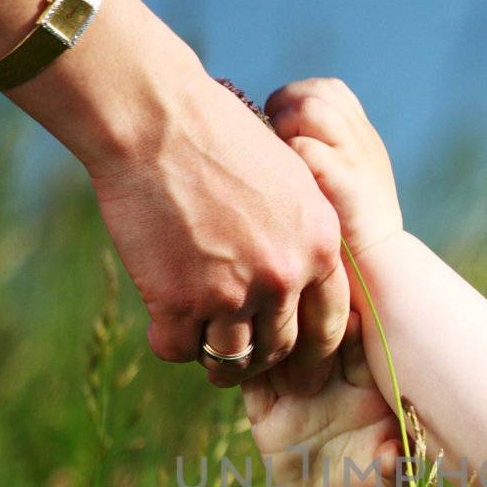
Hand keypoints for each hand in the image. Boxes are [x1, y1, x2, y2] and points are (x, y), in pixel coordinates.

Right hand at [84, 62, 353, 395]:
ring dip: (216, 361)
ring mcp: (232, 293)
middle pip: (279, 347)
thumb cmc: (218, 135)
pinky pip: (180, 349)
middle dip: (261, 360)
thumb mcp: (289, 179)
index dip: (314, 352)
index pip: (329, 322)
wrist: (156, 119)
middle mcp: (283, 276)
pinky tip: (162, 329)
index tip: (299, 366)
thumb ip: (301, 233)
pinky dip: (170, 343)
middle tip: (241, 363)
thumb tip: (296, 278)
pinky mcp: (180, 303)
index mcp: (319, 245)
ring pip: (231, 358)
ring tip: (201, 348)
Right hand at [240, 333, 409, 486]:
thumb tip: (396, 458)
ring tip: (262, 326)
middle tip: (303, 310)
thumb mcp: (389, 479)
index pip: (358, 352)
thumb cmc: (373, 480)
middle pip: (316, 343)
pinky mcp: (264, 413)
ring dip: (271, 341)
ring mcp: (294, 392)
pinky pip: (251, 385)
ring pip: (280, 357)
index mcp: (365, 387)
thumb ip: (395, 466)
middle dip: (309, 326)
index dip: (355, 337)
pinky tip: (234, 353)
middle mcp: (329, 380)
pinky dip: (241, 369)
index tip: (352, 320)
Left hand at [263, 79, 404, 262]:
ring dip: (285, 127)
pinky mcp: (347, 182)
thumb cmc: (347, 237)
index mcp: (362, 137)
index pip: (328, 90)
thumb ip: (318, 158)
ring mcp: (357, 158)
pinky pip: (306, 149)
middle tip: (272, 142)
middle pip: (316, 92)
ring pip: (311, 108)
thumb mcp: (340, 186)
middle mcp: (362, 140)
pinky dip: (289, 159)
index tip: (281, 130)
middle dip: (285, 108)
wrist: (381, 273)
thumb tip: (271, 139)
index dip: (297, 100)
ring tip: (279, 159)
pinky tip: (284, 184)